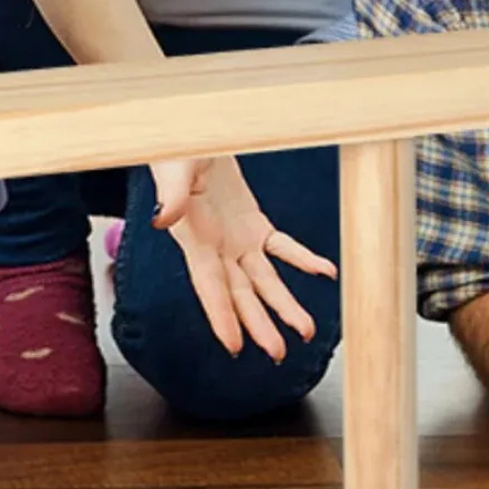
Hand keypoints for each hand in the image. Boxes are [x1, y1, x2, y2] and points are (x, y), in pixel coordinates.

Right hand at [148, 154, 336, 360]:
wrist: (193, 134)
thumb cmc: (177, 149)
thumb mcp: (173, 166)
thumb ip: (171, 194)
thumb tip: (163, 218)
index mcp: (194, 239)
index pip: (209, 286)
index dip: (221, 316)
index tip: (234, 346)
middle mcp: (216, 248)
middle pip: (240, 294)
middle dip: (259, 326)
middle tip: (277, 354)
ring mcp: (237, 240)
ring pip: (264, 281)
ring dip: (285, 307)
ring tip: (306, 331)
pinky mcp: (254, 226)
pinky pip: (283, 248)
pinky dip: (304, 261)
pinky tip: (326, 272)